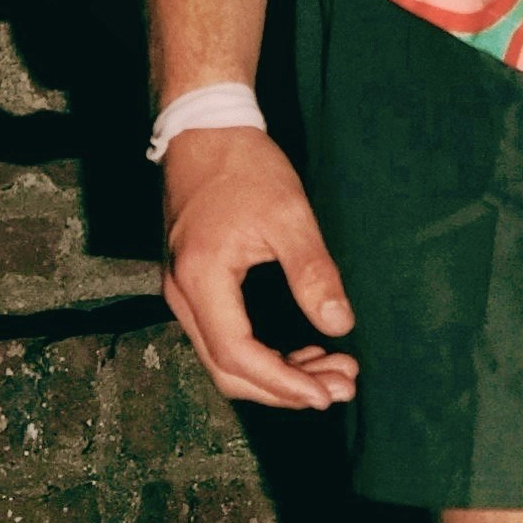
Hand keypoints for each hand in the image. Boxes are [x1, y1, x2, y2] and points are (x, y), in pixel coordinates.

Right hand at [159, 121, 357, 412]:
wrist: (202, 130)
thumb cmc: (244, 166)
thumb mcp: (288, 215)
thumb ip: (312, 273)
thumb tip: (340, 326)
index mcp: (201, 280)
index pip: (238, 355)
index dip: (284, 383)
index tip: (328, 393)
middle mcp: (181, 295)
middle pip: (228, 370)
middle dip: (285, 388)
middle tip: (341, 388)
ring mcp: (182, 293)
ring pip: (225, 359)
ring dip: (276, 375)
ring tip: (332, 372)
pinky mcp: (192, 287)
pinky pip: (223, 338)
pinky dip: (262, 356)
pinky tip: (302, 353)